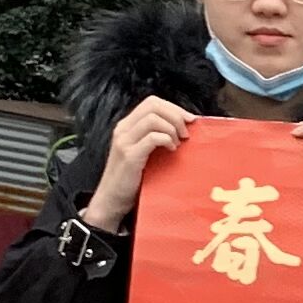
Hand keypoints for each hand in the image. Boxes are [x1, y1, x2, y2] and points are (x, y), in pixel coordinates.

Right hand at [83, 97, 196, 228]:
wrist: (112, 199)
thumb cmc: (132, 178)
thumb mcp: (143, 151)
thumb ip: (156, 136)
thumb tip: (185, 127)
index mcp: (127, 125)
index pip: (152, 102)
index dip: (174, 108)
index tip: (190, 120)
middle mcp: (123, 129)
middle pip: (154, 105)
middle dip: (176, 115)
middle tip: (186, 133)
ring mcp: (125, 141)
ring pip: (153, 119)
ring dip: (172, 128)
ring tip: (178, 143)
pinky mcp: (129, 155)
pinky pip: (153, 137)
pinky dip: (167, 140)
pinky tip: (172, 150)